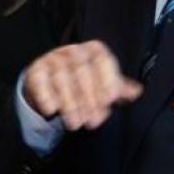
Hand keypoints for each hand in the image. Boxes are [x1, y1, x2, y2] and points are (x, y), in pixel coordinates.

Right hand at [23, 40, 142, 130]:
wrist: (51, 83)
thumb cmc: (84, 83)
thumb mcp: (103, 84)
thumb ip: (118, 88)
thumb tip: (137, 92)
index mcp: (94, 50)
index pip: (103, 61)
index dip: (107, 80)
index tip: (110, 100)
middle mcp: (73, 50)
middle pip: (82, 72)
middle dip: (88, 99)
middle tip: (92, 121)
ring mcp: (53, 58)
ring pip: (62, 79)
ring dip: (69, 104)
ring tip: (75, 124)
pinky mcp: (35, 70)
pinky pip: (40, 81)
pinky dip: (46, 96)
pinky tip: (52, 110)